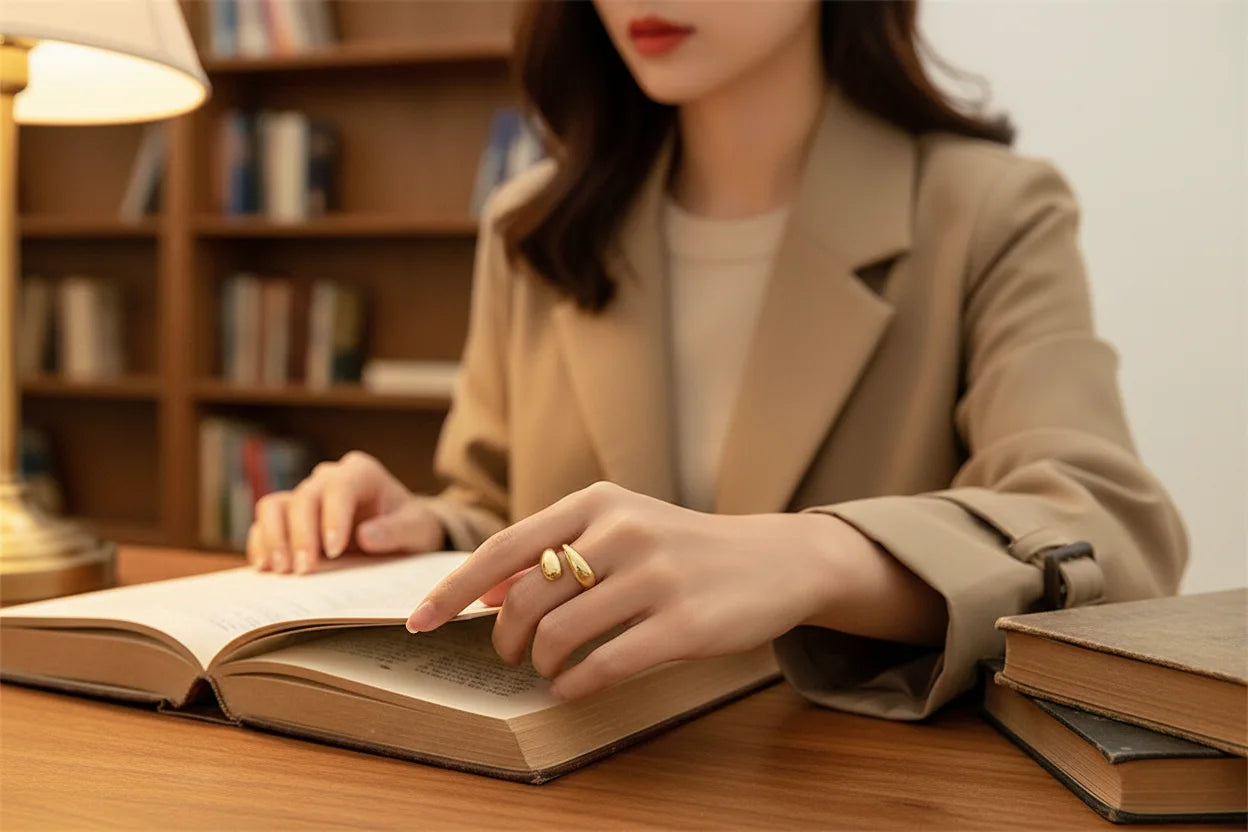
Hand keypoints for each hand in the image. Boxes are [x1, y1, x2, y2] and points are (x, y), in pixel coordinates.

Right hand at [246, 451, 443, 574]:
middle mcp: (328, 479)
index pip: (339, 488)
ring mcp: (306, 496)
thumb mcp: (417, 529)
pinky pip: (265, 524)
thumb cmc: (410, 526)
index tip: (334, 551)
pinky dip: (262, 544)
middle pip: (303, 499)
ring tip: (281, 571)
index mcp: (361, 473)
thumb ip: (396, 531)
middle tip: (305, 571)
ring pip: (274, 506)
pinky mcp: (290, 517)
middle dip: (301, 536)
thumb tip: (365, 535)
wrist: (401, 530)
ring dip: (274, 538)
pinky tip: (266, 568)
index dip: (332, 518)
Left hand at [405, 481, 866, 699]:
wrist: (775, 559)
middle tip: (511, 657)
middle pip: (526, 598)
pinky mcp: (685, 622)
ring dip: (541, 664)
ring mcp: (657, 575)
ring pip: (559, 634)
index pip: (506, 547)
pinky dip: (575, 684)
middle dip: (504, 639)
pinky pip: (604, 664)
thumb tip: (486, 593)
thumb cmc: (683, 548)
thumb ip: (557, 552)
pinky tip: (573, 687)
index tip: (417, 622)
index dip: (453, 589)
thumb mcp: (620, 527)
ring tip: (549, 669)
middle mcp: (624, 530)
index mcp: (598, 500)